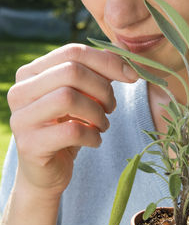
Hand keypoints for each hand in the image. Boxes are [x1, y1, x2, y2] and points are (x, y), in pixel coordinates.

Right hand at [8, 43, 137, 198]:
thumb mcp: (83, 96)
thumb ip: (98, 73)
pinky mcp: (29, 145)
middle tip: (111, 107)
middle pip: (71, 71)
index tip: (132, 76)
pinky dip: (92, 136)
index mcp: (32, 73)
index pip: (72, 52)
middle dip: (102, 89)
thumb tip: (126, 58)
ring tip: (103, 125)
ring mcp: (21, 118)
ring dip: (97, 113)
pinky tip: (95, 141)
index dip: (107, 61)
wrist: (47, 171)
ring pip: (68, 98)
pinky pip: (70, 131)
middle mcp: (20, 91)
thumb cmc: (67, 127)